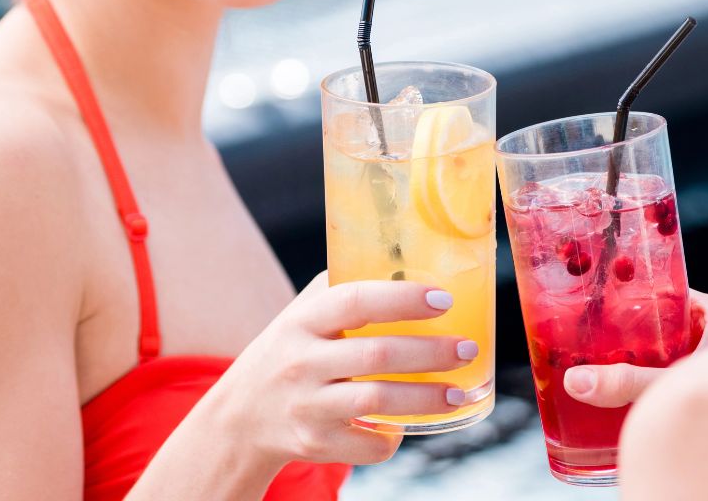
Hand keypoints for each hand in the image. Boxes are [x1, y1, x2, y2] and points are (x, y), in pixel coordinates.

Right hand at [207, 272, 475, 467]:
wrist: (239, 417)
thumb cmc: (289, 352)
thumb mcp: (302, 315)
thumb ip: (343, 291)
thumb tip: (410, 263)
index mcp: (304, 320)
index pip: (355, 301)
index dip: (403, 299)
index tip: (443, 298)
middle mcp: (302, 361)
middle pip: (377, 355)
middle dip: (431, 353)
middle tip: (467, 348)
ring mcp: (307, 405)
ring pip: (377, 402)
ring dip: (426, 398)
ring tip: (459, 393)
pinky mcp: (313, 442)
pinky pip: (364, 443)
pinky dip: (391, 438)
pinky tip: (409, 426)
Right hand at [563, 289, 707, 408]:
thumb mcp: (676, 384)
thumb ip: (629, 382)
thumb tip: (576, 382)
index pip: (669, 294)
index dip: (635, 300)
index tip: (601, 310)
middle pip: (669, 327)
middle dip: (636, 338)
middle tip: (596, 344)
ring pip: (677, 355)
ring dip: (650, 365)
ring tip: (609, 370)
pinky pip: (688, 380)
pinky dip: (666, 387)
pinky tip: (641, 400)